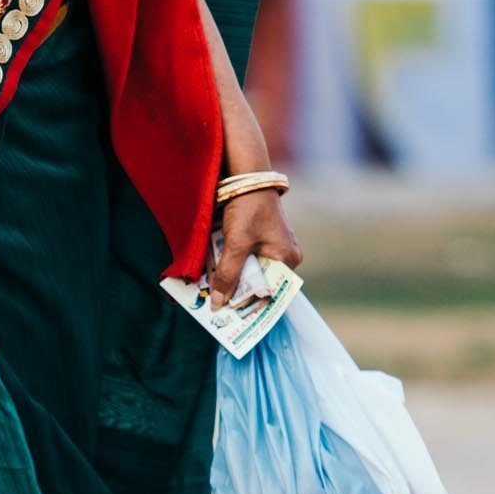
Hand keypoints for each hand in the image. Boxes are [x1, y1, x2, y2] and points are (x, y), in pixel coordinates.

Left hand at [209, 189, 302, 308]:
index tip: (229, 317)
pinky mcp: (256, 238)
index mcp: (287, 260)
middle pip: (256, 282)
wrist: (246, 176)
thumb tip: (219, 304)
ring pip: (247, 270)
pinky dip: (228, 262)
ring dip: (228, 276)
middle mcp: (282, 256)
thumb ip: (228, 274)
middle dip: (235, 291)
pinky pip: (242, 257)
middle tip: (213, 305)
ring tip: (207, 290)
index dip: (248, 305)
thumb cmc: (248, 208)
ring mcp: (270, 246)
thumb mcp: (236, 244)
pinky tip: (211, 270)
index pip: (269, 292)